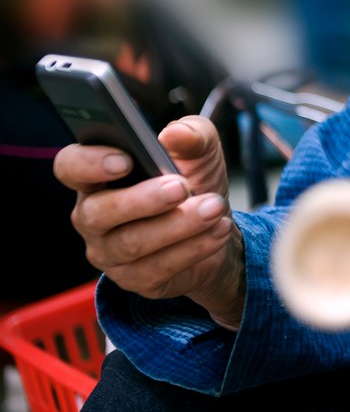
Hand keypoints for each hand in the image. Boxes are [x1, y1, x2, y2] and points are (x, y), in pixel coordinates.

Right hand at [53, 115, 245, 328]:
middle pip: (99, 212)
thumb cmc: (193, 180)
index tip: (125, 159)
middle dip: (143, 200)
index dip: (89, 163)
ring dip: (179, 225)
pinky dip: (194, 247)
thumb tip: (177, 132)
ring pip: (132, 243)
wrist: (216, 224)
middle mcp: (94, 215)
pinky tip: (218, 229)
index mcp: (98, 175)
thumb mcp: (201, 150)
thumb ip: (193, 134)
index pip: (70, 166)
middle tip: (182, 187)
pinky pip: (157, 268)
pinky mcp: (133, 279)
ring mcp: (109, 252)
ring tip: (214, 207)